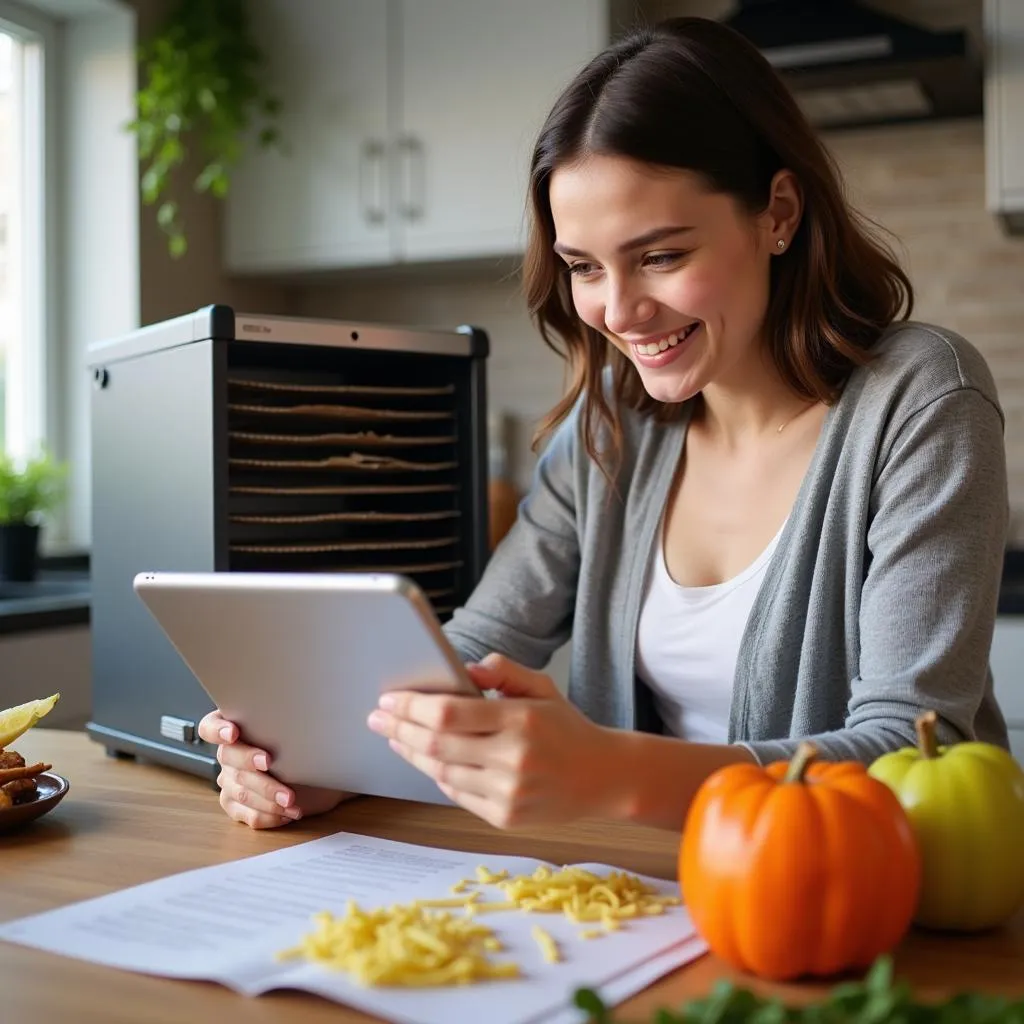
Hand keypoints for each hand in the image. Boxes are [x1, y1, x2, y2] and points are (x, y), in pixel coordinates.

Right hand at [197, 710, 348, 828]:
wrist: (319, 768)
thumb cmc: (306, 740)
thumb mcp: (299, 726)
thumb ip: (287, 721)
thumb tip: (296, 716)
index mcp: (236, 727)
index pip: (211, 726)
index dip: (218, 730)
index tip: (233, 733)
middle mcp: (228, 754)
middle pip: (229, 759)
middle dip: (251, 761)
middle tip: (270, 764)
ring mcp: (230, 781)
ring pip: (241, 791)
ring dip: (267, 797)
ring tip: (291, 800)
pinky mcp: (237, 806)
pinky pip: (248, 814)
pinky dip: (269, 815)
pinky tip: (287, 814)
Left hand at [366, 653, 619, 829]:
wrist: (604, 778)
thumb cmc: (568, 728)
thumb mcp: (543, 687)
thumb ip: (505, 671)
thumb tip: (465, 668)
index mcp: (521, 720)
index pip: (450, 713)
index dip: (412, 706)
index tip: (389, 699)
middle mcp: (513, 758)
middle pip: (437, 745)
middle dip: (400, 728)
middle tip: (377, 717)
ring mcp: (508, 793)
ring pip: (441, 773)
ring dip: (412, 753)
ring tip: (396, 736)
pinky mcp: (505, 817)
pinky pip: (457, 795)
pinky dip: (437, 775)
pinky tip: (425, 760)